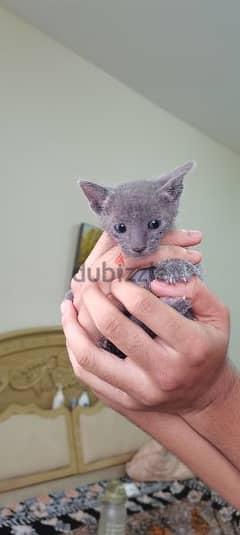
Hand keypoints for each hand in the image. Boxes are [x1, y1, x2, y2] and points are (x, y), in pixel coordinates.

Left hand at [61, 227, 229, 413]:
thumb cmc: (208, 349)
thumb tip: (156, 283)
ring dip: (72, 327)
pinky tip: (72, 332)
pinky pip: (88, 375)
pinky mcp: (126, 400)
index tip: (117, 279)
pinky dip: (74, 350)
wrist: (204, 395)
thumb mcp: (217, 315)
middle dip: (94, 299)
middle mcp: (165, 371)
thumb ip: (196, 290)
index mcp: (190, 346)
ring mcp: (142, 390)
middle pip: (113, 329)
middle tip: (89, 284)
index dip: (124, 286)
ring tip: (68, 306)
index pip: (146, 308)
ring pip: (90, 357)